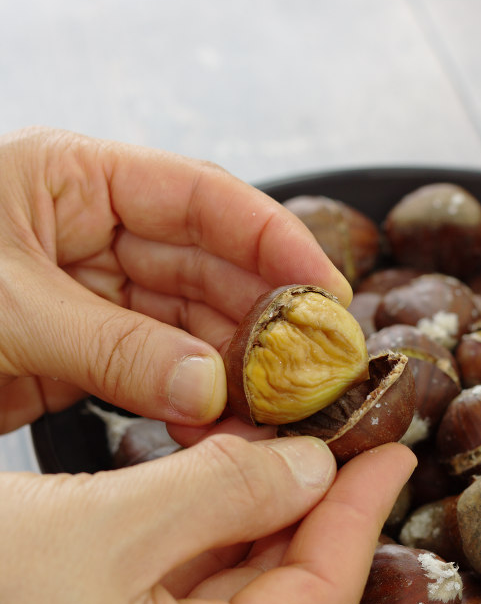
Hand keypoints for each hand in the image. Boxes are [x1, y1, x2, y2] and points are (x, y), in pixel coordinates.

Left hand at [0, 127, 351, 432]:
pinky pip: (154, 369)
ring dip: (234, 366)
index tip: (327, 291)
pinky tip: (222, 425)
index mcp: (76, 178)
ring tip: (279, 408)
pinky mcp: (81, 351)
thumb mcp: (9, 309)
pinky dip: (189, 398)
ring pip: (187, 324)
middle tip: (315, 367)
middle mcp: (93, 229)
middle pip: (207, 266)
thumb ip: (113, 347)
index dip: (275, 240)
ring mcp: (91, 292)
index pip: (202, 198)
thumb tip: (207, 390)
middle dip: (264, 316)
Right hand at [0, 431, 415, 603]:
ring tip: (289, 442)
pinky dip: (206, 529)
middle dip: (313, 513)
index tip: (388, 453)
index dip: (358, 520)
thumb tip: (309, 469)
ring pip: (228, 590)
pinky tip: (221, 474)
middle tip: (345, 437)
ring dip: (258, 515)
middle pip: (275, 598)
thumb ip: (222, 492)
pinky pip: (179, 589)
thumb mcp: (104, 520)